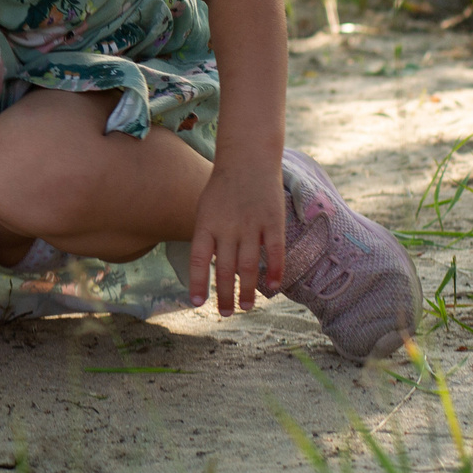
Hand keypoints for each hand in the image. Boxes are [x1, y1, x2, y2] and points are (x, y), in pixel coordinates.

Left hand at [187, 158, 286, 312]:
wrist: (247, 159)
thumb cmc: (223, 188)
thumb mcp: (205, 208)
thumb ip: (207, 236)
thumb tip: (208, 267)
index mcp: (206, 224)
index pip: (199, 260)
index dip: (198, 282)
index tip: (197, 303)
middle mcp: (227, 227)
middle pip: (225, 269)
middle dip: (224, 295)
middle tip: (226, 314)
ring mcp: (251, 225)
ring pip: (249, 266)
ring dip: (247, 290)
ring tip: (245, 307)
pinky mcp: (272, 221)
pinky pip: (274, 252)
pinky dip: (274, 271)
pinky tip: (273, 288)